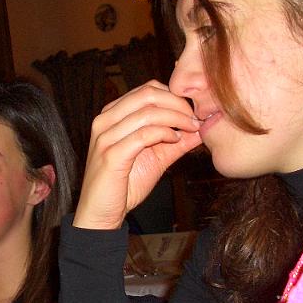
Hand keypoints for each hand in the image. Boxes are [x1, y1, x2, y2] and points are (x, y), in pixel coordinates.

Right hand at [74, 81, 202, 229]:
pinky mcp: (111, 154)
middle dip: (178, 104)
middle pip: (148, 95)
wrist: (100, 213)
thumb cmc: (124, 185)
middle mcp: (105, 120)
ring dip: (176, 118)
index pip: (147, 89)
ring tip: (190, 129)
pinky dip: (164, 134)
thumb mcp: (156, 158)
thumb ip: (176, 141)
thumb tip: (202, 128)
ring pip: (148, 112)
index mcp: (112, 115)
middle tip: (195, 119)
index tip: (193, 112)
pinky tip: (175, 141)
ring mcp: (105, 136)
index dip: (174, 96)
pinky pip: (143, 134)